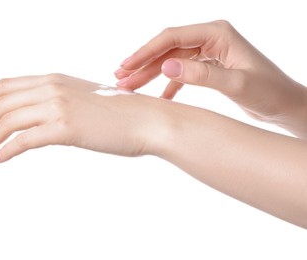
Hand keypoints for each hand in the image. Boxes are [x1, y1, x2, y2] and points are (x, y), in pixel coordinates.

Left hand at [0, 74, 174, 161]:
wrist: (146, 120)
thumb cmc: (120, 113)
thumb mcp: (86, 98)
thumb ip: (63, 101)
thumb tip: (46, 114)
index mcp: (56, 79)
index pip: (9, 84)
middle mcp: (52, 88)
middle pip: (4, 103)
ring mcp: (58, 107)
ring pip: (9, 121)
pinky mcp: (65, 128)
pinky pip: (24, 140)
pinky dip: (7, 150)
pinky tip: (0, 159)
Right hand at [115, 20, 306, 137]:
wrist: (285, 105)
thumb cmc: (269, 93)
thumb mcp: (236, 84)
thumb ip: (202, 74)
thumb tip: (166, 66)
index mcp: (217, 33)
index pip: (172, 37)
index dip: (146, 51)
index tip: (126, 65)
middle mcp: (210, 38)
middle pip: (167, 48)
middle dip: (143, 64)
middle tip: (120, 78)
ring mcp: (208, 52)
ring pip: (171, 61)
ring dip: (150, 74)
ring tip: (130, 86)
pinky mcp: (208, 67)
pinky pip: (181, 74)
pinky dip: (168, 86)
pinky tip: (157, 98)